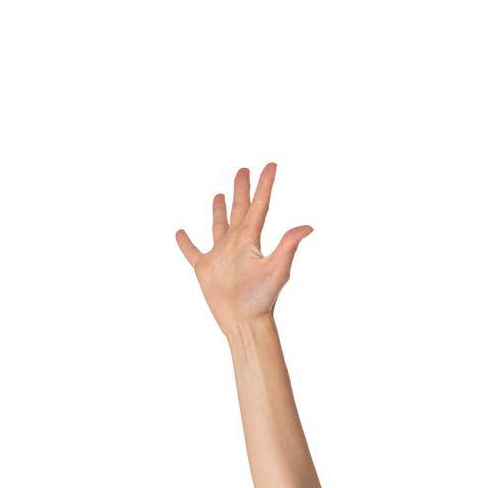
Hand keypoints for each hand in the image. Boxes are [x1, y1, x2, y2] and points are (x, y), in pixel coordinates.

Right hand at [175, 163, 312, 338]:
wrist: (243, 322)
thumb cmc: (261, 299)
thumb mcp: (277, 270)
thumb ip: (288, 246)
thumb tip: (308, 227)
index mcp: (251, 240)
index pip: (259, 206)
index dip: (265, 185)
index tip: (271, 165)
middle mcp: (236, 244)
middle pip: (239, 210)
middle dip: (242, 190)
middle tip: (242, 170)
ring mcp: (220, 256)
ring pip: (218, 226)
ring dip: (219, 210)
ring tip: (220, 195)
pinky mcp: (205, 269)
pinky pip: (192, 252)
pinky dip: (185, 243)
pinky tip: (180, 233)